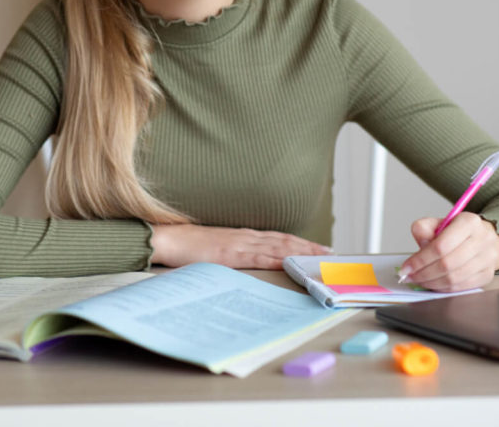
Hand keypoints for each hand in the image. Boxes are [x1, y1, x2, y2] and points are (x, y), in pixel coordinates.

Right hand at [149, 224, 332, 269]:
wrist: (169, 239)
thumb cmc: (188, 246)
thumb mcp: (215, 249)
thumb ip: (232, 253)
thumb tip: (245, 263)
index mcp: (242, 235)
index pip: (278, 238)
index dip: (300, 242)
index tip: (318, 248)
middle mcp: (246, 236)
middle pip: (285, 241)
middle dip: (309, 247)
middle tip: (330, 254)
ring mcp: (241, 244)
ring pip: (279, 247)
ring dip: (302, 252)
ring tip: (321, 258)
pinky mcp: (233, 254)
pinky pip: (262, 256)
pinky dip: (280, 258)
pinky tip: (292, 262)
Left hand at [399, 212, 498, 291]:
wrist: (483, 239)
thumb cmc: (457, 232)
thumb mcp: (439, 223)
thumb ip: (424, 229)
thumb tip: (421, 243)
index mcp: (469, 222)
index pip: (441, 245)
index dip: (420, 259)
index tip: (406, 267)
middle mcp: (483, 239)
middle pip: (447, 263)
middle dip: (424, 273)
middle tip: (410, 276)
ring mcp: (488, 259)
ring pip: (454, 278)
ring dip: (432, 282)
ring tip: (419, 280)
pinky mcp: (487, 275)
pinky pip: (461, 286)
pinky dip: (444, 288)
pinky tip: (433, 284)